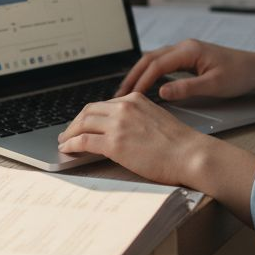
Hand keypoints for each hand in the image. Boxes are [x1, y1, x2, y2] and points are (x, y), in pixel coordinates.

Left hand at [57, 92, 215, 186]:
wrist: (190, 154)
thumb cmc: (180, 144)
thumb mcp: (156, 120)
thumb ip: (137, 119)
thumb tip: (122, 131)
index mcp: (135, 99)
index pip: (104, 104)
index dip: (89, 115)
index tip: (83, 123)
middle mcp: (124, 108)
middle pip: (88, 111)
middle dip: (75, 122)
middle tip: (69, 132)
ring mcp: (118, 125)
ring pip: (82, 124)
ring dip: (70, 133)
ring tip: (64, 142)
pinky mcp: (114, 144)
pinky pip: (84, 141)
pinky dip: (71, 144)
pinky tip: (67, 149)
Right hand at [116, 39, 254, 100]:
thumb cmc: (239, 75)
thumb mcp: (214, 85)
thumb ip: (187, 88)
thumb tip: (162, 92)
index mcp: (189, 50)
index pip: (157, 65)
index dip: (141, 81)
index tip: (131, 97)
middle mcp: (184, 47)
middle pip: (149, 59)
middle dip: (133, 76)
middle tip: (119, 95)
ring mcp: (185, 51)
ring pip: (154, 60)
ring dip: (139, 74)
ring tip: (126, 92)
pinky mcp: (188, 58)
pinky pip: (162, 63)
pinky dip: (150, 74)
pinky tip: (144, 86)